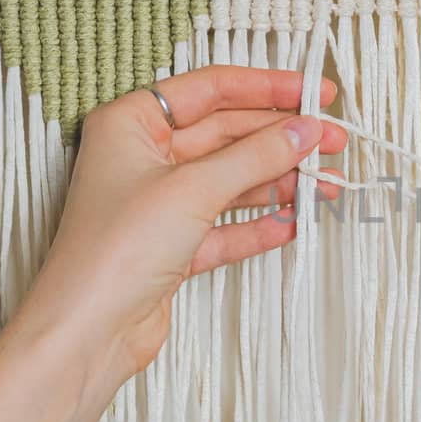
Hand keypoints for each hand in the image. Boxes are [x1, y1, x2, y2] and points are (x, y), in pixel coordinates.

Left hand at [9, 66, 347, 397]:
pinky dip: (261, 224)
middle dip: (282, 139)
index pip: (210, 90)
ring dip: (280, 182)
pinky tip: (294, 222)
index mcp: (131, 124)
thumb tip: (303, 130)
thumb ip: (255, 156)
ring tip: (327, 184)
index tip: (313, 92)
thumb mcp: (193, 189)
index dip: (266, 87)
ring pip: (232, 180)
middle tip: (332, 141)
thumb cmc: (112, 252)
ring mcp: (159, 204)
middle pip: (227, 135)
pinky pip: (228, 224)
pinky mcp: (173, 246)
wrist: (88, 333)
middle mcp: (144, 159)